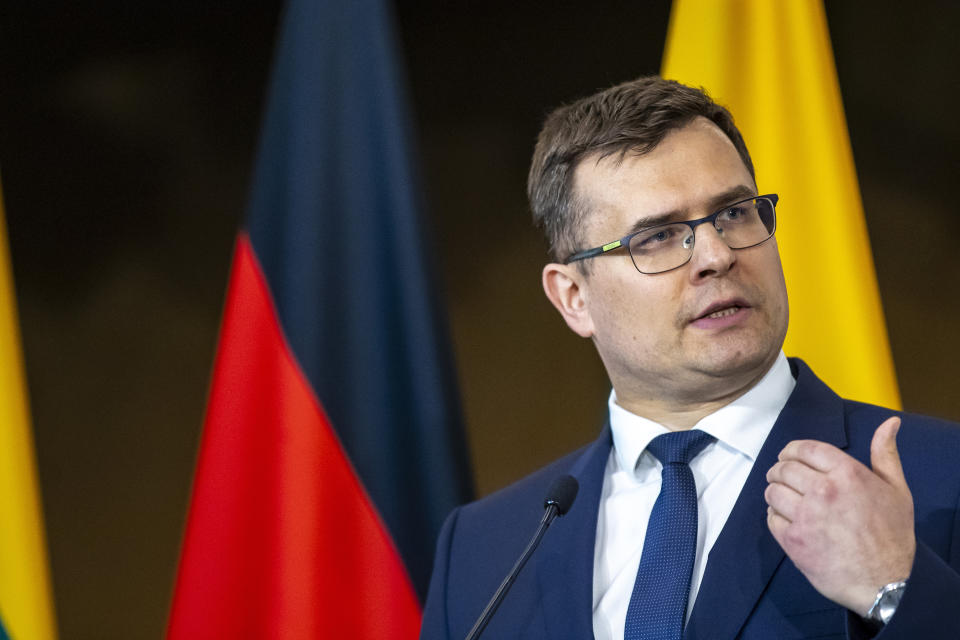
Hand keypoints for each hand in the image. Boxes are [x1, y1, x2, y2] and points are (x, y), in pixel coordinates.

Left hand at [765, 417, 914, 614]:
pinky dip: (775, 517)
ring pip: (772, 492)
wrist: (887, 583)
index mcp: (847, 473)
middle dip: (779, 470)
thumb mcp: (896, 490)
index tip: (788, 456)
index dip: (791, 450)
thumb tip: (889, 422)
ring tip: (783, 498)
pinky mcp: (793, 540)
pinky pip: (770, 518)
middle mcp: (823, 491)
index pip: (804, 448)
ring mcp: (806, 516)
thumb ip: (885, 454)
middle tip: (782, 477)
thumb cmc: (893, 535)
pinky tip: (786, 519)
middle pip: (784, 468)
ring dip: (775, 493)